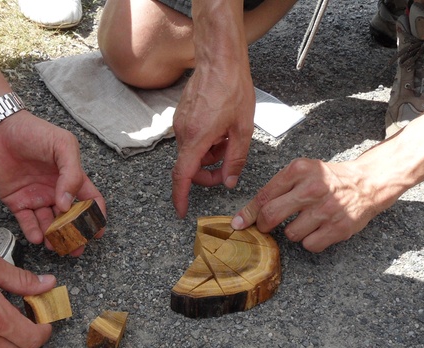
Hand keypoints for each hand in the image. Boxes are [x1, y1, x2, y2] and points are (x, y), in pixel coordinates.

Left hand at [0, 111, 106, 252]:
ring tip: (57, 247)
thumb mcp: (62, 146)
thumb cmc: (32, 131)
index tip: (98, 231)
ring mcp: (36, 197)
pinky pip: (27, 222)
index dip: (96, 216)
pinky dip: (33, 232)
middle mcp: (55, 190)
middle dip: (75, 235)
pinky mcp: (16, 202)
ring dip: (55, 237)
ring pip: (49, 224)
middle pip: (70, 219)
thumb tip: (68, 204)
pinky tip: (38, 238)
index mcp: (70, 177)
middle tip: (77, 248)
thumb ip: (72, 174)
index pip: (89, 200)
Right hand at [170, 40, 254, 217]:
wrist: (220, 59)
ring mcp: (180, 123)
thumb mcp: (243, 129)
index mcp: (196, 138)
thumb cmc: (233, 89)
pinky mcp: (182, 116)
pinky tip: (222, 129)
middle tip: (229, 169)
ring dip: (210, 155)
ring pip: (193, 152)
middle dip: (208, 173)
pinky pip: (192, 139)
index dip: (181, 197)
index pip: (183, 176)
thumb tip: (229, 182)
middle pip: (190, 167)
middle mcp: (182, 132)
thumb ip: (236, 159)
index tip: (181, 211)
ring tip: (230, 138)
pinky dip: (206, 142)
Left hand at [231, 158, 387, 251]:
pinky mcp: (339, 227)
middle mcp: (312, 188)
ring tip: (306, 220)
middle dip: (264, 225)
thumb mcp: (304, 171)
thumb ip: (278, 187)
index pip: (264, 196)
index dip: (247, 213)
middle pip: (271, 216)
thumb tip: (248, 214)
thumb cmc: (329, 179)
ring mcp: (327, 208)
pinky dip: (310, 240)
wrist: (367, 182)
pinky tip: (319, 228)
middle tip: (266, 226)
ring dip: (293, 232)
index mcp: (300, 170)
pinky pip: (309, 244)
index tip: (238, 224)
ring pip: (290, 234)